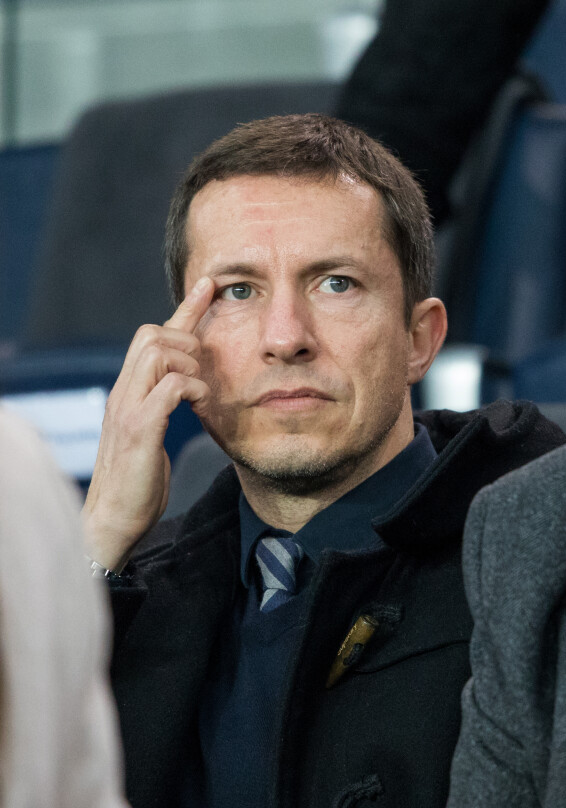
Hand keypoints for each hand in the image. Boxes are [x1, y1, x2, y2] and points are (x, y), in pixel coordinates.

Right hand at [83, 277, 214, 570]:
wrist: (114, 521)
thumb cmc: (139, 481)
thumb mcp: (151, 433)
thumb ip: (162, 404)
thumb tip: (187, 385)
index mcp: (127, 391)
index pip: (153, 336)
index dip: (184, 309)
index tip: (210, 286)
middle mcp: (123, 392)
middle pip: (151, 333)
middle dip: (186, 340)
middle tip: (203, 372)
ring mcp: (127, 409)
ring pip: (157, 351)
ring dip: (188, 363)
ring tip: (200, 391)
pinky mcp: (139, 430)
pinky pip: (169, 386)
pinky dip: (191, 387)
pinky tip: (200, 403)